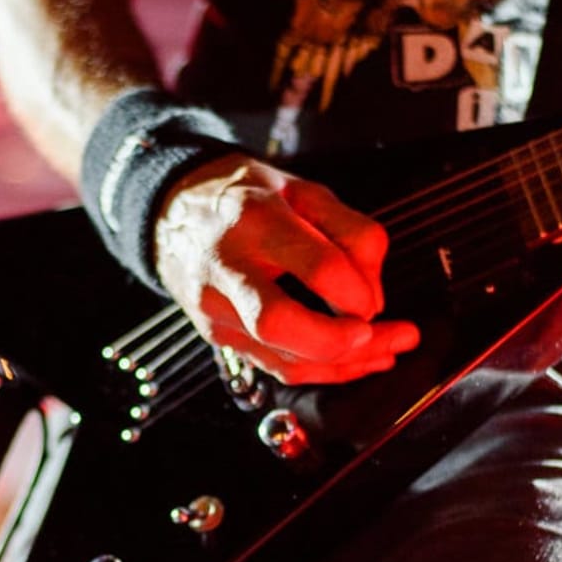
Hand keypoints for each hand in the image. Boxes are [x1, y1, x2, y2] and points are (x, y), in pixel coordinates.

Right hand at [154, 154, 419, 383]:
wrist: (172, 211)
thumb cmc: (247, 197)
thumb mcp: (304, 190)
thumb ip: (351, 233)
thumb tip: (372, 297)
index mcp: (255, 220)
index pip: (318, 266)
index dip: (358, 291)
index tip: (375, 297)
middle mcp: (228, 268)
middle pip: (280, 323)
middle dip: (340, 342)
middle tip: (380, 336)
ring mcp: (217, 310)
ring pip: (283, 359)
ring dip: (344, 366)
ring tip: (388, 354)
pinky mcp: (218, 336)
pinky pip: (277, 367)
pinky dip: (323, 371)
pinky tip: (357, 361)